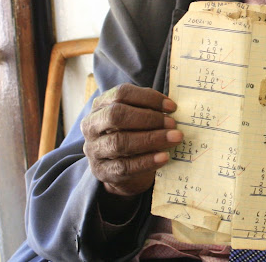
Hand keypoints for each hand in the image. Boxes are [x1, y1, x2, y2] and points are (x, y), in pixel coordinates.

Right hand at [81, 83, 182, 197]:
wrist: (121, 168)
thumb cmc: (133, 133)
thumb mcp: (137, 118)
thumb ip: (149, 109)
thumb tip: (171, 108)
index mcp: (101, 105)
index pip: (121, 94)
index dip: (148, 98)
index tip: (172, 107)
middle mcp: (92, 125)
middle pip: (116, 115)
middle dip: (148, 118)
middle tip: (173, 123)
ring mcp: (94, 149)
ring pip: (119, 142)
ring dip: (151, 139)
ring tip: (174, 138)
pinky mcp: (101, 171)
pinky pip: (124, 166)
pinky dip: (147, 161)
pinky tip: (164, 157)